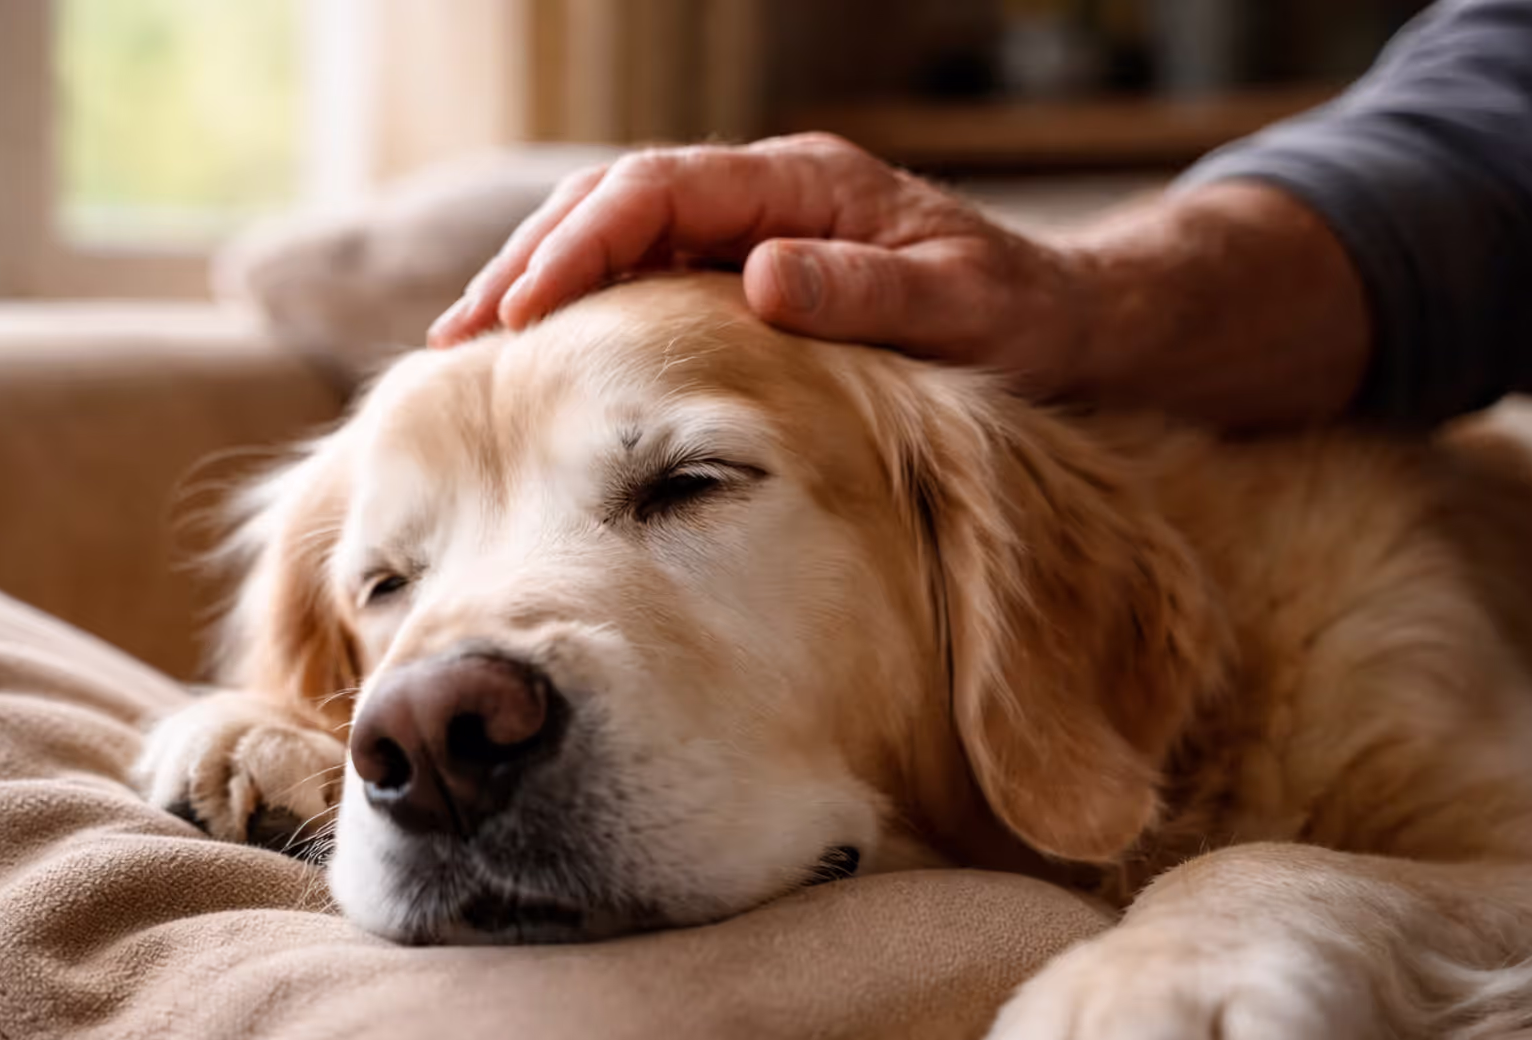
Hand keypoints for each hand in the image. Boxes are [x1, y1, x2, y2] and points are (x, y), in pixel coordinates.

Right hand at [428, 134, 1371, 430]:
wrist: (1077, 326)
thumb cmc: (1026, 321)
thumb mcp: (963, 311)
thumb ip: (867, 292)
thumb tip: (758, 277)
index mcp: (806, 185)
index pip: (658, 193)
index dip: (578, 248)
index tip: (518, 316)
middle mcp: (770, 196)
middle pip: (615, 203)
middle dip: (529, 265)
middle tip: (454, 340)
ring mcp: (758, 231)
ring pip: (620, 238)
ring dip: (544, 287)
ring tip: (470, 349)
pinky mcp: (755, 275)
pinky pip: (650, 280)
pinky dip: (588, 313)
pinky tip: (550, 363)